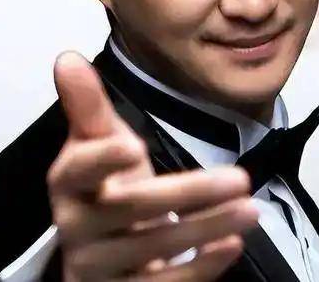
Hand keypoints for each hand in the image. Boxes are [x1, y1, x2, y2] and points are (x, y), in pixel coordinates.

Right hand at [47, 51, 258, 281]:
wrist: (101, 248)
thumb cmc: (103, 187)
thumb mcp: (96, 145)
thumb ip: (88, 106)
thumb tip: (68, 58)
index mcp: (72, 183)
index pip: (80, 171)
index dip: (102, 161)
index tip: (132, 146)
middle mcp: (79, 227)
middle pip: (133, 209)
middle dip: (188, 195)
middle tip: (239, 179)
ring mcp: (101, 266)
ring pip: (155, 250)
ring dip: (207, 228)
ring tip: (249, 209)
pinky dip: (200, 268)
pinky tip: (232, 245)